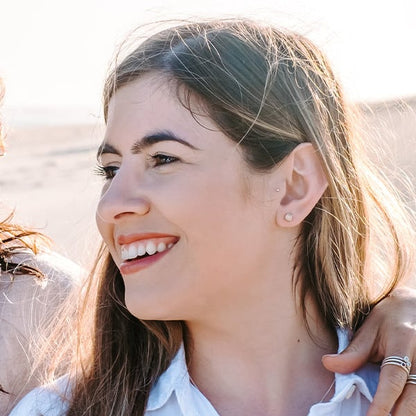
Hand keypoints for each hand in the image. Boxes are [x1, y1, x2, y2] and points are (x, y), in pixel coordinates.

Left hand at [322, 286, 415, 414]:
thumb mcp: (369, 329)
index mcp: (403, 343)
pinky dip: (408, 407)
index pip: (393, 380)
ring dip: (403, 414)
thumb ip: (353, 352)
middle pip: (413, 399)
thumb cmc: (389, 318)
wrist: (414, 307)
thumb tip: (328, 364)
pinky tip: (394, 411)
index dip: (382, 403)